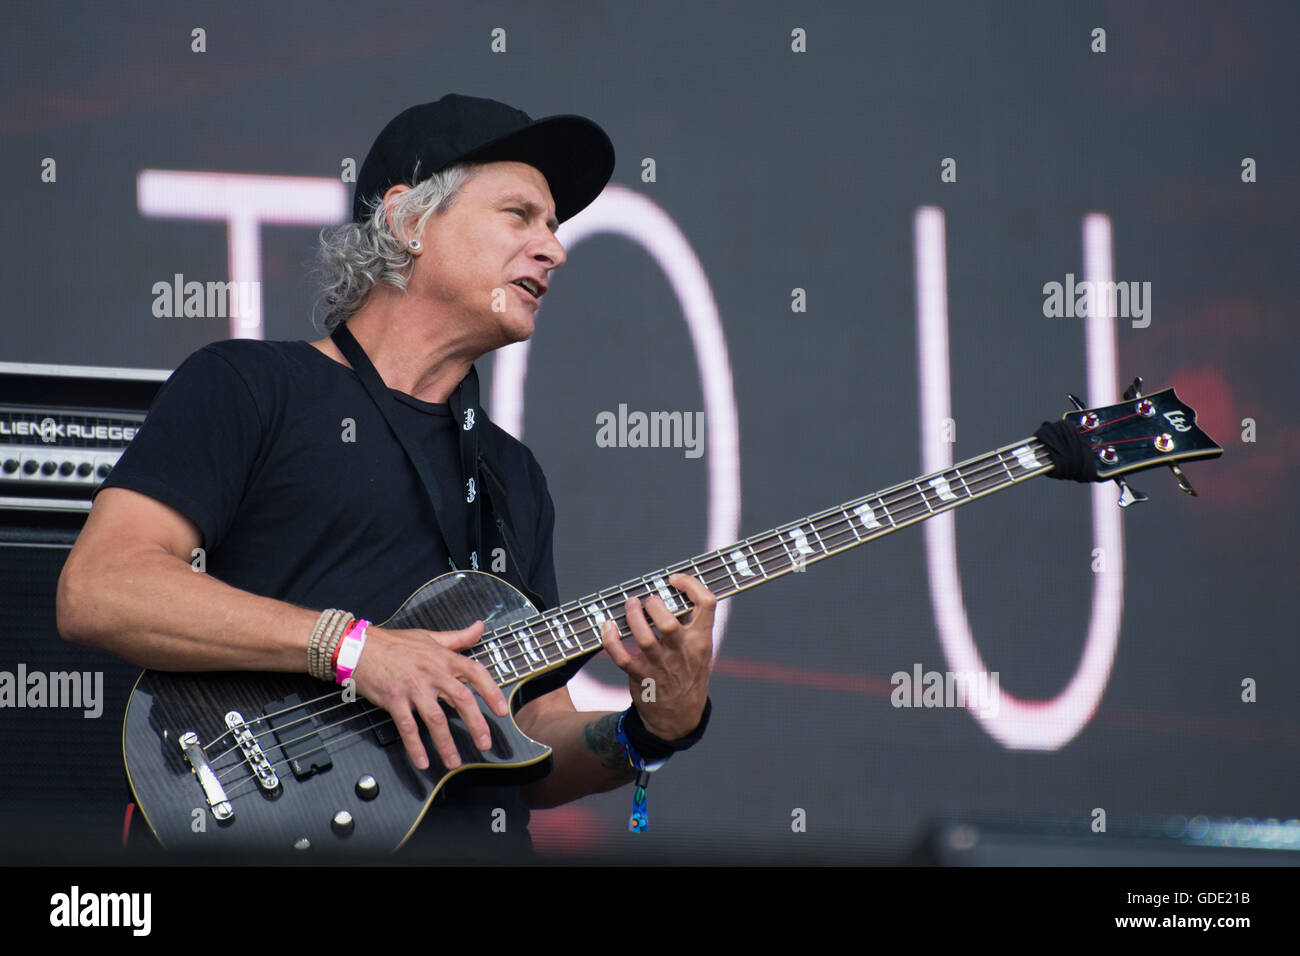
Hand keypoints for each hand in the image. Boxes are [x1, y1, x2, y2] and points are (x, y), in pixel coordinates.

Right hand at [348, 621, 507, 771]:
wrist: (359, 647)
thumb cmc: (394, 643)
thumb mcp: (429, 636)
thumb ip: (458, 637)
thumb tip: (480, 627)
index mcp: (443, 658)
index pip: (475, 673)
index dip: (491, 692)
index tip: (501, 710)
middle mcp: (432, 672)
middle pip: (461, 699)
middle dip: (476, 724)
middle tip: (484, 743)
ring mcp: (412, 687)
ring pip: (436, 718)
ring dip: (446, 743)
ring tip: (454, 761)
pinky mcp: (394, 699)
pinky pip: (408, 726)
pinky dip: (415, 746)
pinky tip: (422, 761)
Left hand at [600, 573, 715, 739]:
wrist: (679, 716)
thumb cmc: (688, 673)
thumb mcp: (700, 650)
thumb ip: (691, 624)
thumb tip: (673, 591)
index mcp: (701, 640)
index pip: (706, 604)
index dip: (690, 584)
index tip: (674, 580)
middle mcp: (682, 652)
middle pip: (668, 622)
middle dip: (654, 604)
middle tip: (647, 601)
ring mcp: (660, 665)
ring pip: (643, 637)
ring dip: (633, 616)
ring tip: (630, 604)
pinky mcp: (640, 676)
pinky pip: (621, 656)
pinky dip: (610, 639)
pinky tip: (608, 626)